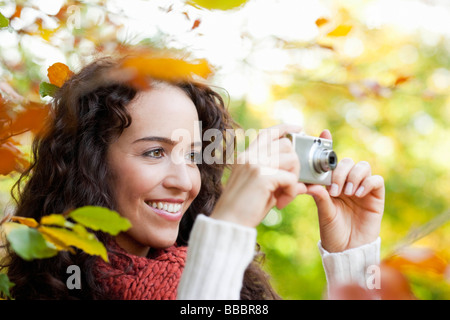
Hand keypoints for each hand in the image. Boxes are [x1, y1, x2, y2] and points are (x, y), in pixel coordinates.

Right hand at [210, 124, 306, 227]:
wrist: (228, 223)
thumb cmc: (244, 209)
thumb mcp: (261, 187)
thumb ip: (278, 177)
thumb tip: (303, 178)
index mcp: (246, 156)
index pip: (268, 133)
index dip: (285, 128)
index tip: (299, 129)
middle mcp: (250, 156)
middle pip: (286, 145)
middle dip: (295, 164)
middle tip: (289, 185)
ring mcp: (255, 164)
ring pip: (291, 159)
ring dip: (294, 179)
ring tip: (284, 196)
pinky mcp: (262, 177)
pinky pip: (290, 179)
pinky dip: (291, 192)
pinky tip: (281, 204)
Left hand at [307, 130, 384, 251]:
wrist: (347, 249)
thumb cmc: (332, 230)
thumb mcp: (323, 211)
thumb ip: (319, 196)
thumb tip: (309, 183)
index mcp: (332, 183)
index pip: (332, 161)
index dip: (329, 144)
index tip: (324, 133)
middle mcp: (347, 182)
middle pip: (348, 161)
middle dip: (340, 171)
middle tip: (334, 188)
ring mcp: (362, 188)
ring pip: (363, 166)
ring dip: (353, 176)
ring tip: (346, 192)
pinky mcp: (375, 196)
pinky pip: (377, 180)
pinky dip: (367, 183)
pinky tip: (357, 194)